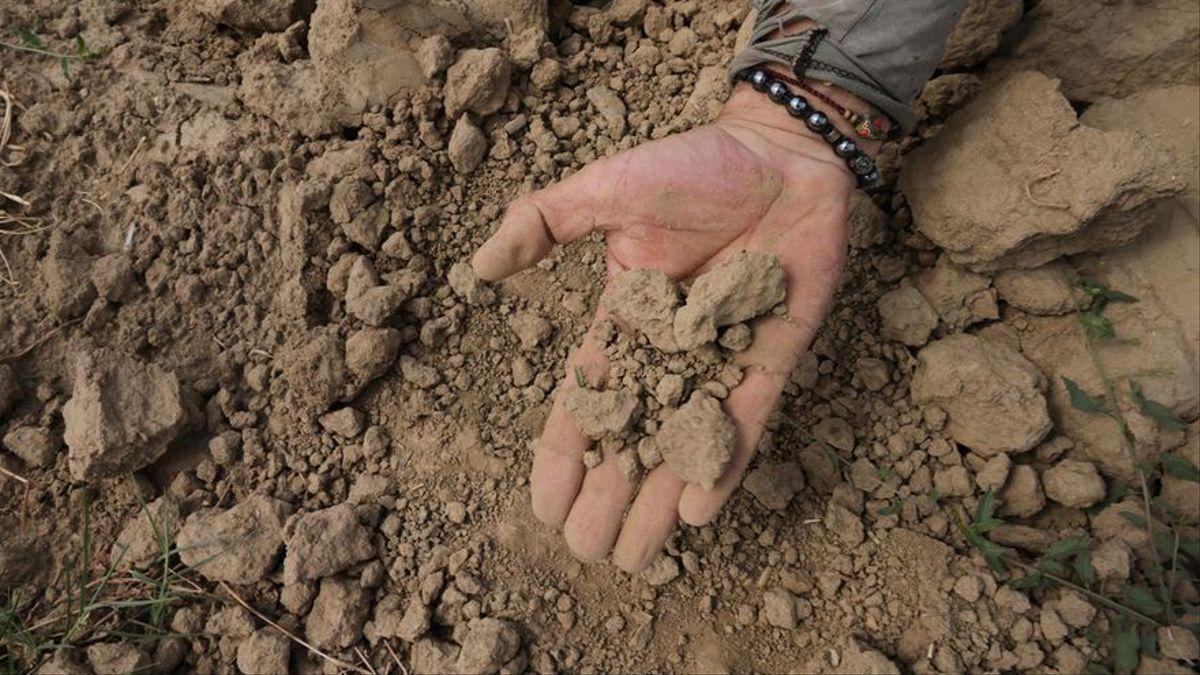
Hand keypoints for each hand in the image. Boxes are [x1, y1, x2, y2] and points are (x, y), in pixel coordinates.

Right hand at [472, 84, 857, 571]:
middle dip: (606, 496)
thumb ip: (542, 222)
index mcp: (623, 322)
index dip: (562, 455)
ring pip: (682, 446)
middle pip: (630, 439)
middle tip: (586, 552)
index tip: (544, 506)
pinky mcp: (771, 359)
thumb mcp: (605, 190)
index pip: (583, 401)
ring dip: (658, 501)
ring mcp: (720, 361)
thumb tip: (479, 268)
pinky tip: (697, 512)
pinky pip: (745, 423)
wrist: (782, 155)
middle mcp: (668, 353)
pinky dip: (723, 466)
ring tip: (636, 558)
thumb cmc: (694, 166)